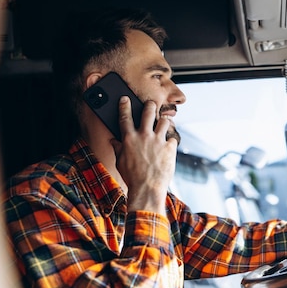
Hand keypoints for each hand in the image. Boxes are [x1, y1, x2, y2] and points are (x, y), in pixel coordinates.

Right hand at [111, 98, 177, 213]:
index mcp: (129, 139)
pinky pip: (173, 139)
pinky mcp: (170, 148)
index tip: (125, 99)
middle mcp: (144, 136)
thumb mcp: (120, 162)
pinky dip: (171, 141)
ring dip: (164, 121)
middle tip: (151, 104)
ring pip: (164, 121)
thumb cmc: (132, 177)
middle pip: (148, 112)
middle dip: (150, 105)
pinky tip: (169, 146)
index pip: (125, 117)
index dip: (124, 106)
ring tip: (164, 123)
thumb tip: (113, 140)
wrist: (147, 188)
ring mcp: (158, 141)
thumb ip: (118, 148)